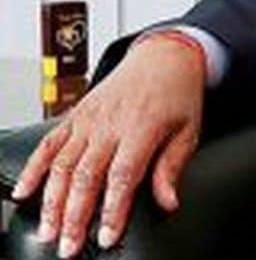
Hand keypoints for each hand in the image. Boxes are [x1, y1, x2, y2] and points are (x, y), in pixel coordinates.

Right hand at [9, 34, 205, 257]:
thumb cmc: (177, 94)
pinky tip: (24, 192)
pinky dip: (33, 169)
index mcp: (142, 128)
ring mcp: (88, 120)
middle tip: (68, 245)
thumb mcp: (188, 130)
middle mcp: (110, 124)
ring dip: (52, 201)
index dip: (113, 209)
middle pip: (86, 176)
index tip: (108, 236)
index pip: (123, 175)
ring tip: (48, 230)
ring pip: (62, 164)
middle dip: (75, 215)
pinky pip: (49, 145)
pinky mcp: (74, 116)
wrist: (163, 57)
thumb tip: (168, 202)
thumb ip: (173, 167)